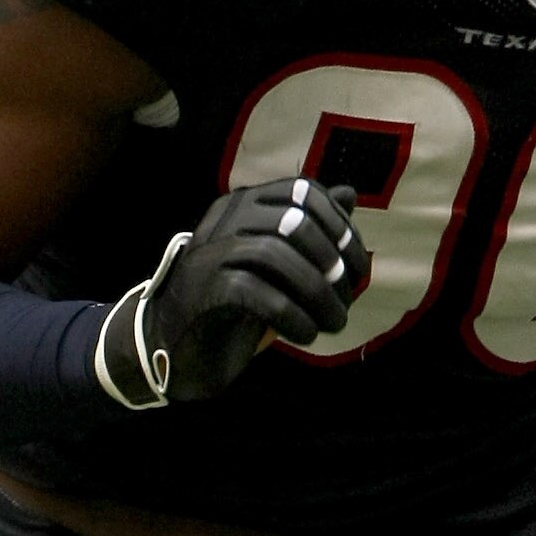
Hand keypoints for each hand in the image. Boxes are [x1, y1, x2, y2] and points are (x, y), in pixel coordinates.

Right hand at [95, 178, 364, 407]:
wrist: (177, 343)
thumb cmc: (235, 300)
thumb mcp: (278, 261)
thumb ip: (311, 228)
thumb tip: (347, 193)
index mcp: (245, 202)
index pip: (304, 191)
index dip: (341, 228)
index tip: (357, 269)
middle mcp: (225, 218)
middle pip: (295, 221)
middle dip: (333, 264)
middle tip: (346, 300)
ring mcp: (210, 252)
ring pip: (276, 255)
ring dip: (317, 294)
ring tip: (333, 323)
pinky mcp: (204, 290)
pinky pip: (255, 293)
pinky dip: (290, 316)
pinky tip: (305, 335)